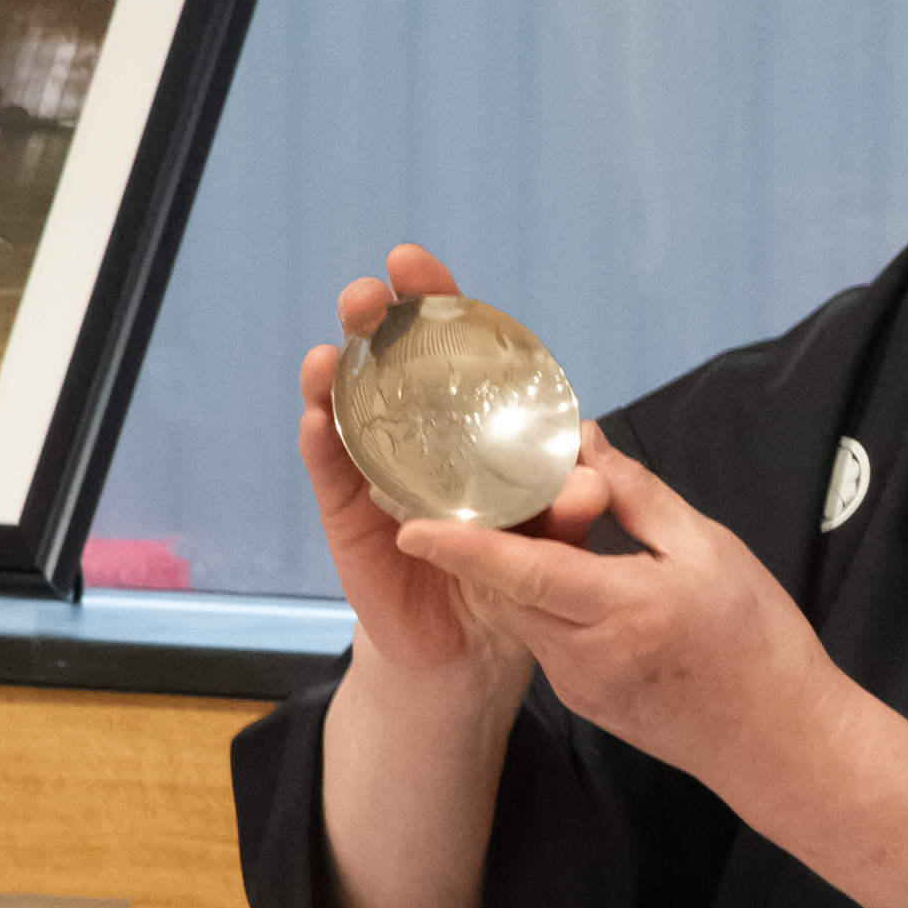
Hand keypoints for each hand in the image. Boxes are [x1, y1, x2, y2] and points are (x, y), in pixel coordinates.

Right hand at [300, 242, 585, 696]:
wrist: (472, 646)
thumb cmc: (513, 573)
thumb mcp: (549, 540)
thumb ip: (565, 510)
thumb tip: (592, 481)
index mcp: (466, 421)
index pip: (448, 346)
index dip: (431, 302)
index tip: (413, 261)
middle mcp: (414, 432)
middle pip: (389, 362)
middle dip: (376, 321)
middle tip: (368, 294)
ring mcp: (373, 468)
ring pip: (347, 406)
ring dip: (336, 374)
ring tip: (331, 351)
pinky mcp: (347, 515)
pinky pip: (330, 471)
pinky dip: (321, 441)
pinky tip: (316, 417)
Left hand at [397, 435, 907, 907]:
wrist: (779, 742)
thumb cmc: (757, 642)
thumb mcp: (708, 549)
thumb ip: (638, 496)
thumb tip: (585, 445)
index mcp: (621, 612)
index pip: (521, 574)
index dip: (463, 547)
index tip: (409, 525)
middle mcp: (586, 657)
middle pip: (506, 593)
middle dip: (479, 545)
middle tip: (463, 489)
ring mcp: (580, 686)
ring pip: (521, 615)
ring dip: (512, 572)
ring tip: (519, 519)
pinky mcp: (584, 700)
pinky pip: (544, 638)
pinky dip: (538, 601)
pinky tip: (561, 571)